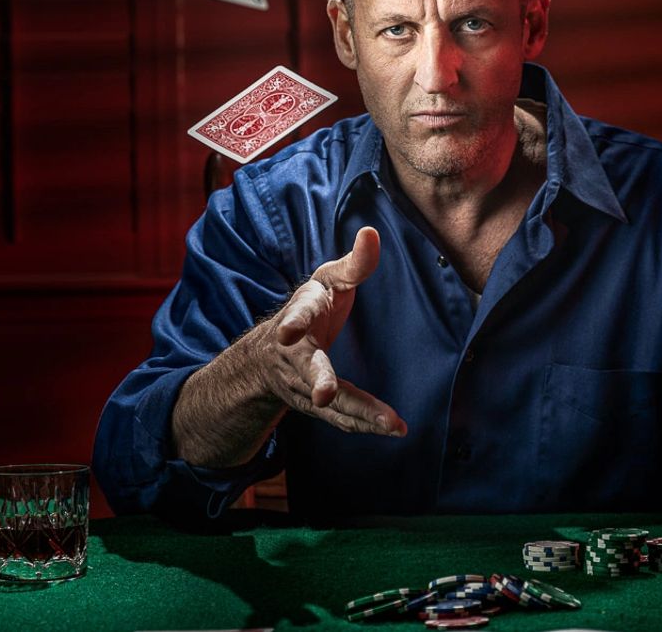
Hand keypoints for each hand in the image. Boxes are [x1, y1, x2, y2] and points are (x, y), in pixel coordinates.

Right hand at [254, 225, 407, 436]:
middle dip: (318, 381)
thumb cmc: (311, 308)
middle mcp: (295, 354)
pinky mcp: (316, 406)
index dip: (293, 323)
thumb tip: (371, 232)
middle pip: (307, 369)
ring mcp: (303, 383)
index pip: (296, 315)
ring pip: (329, 403)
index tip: (288, 333)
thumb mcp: (328, 280)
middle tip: (322, 395)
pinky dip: (364, 424)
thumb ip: (353, 263)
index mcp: (299, 315)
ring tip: (391, 425)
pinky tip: (392, 429)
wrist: (269, 357)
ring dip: (358, 414)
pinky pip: (341, 418)